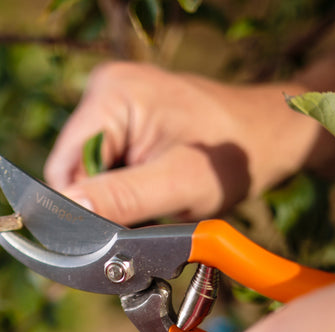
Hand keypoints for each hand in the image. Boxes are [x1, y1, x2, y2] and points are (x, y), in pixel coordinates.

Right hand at [44, 62, 322, 224]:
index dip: (81, 211)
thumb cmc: (233, 158)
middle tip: (144, 224)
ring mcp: (113, 105)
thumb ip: (122, 199)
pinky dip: (125, 193)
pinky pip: (106, 171)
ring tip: (154, 209)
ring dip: (115, 203)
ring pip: (88, 177)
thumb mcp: (178, 184)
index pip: (63, 170)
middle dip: (102, 207)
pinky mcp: (124, 124)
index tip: (113, 237)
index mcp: (111, 94)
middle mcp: (104, 91)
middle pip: (74, 174)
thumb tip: (67, 213)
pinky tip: (153, 196)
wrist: (271, 140)